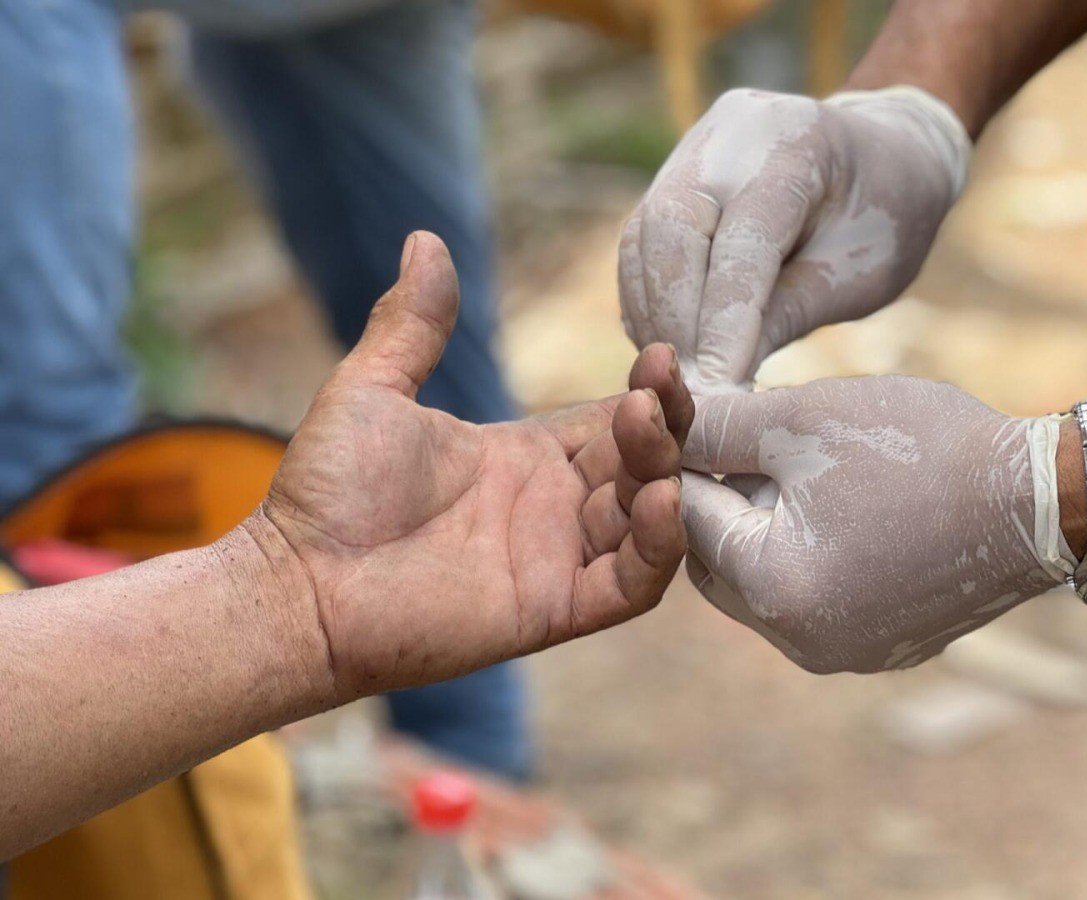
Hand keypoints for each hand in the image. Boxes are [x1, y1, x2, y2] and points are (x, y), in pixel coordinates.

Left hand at [249, 232, 691, 700]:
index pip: (613, 419)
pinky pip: (633, 584)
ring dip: (664, 470)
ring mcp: (559, 560)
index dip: (647, 391)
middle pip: (644, 461)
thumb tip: (424, 238)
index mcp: (524, 457)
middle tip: (655, 385)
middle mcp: (553, 508)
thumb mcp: (373, 390)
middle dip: (663, 421)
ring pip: (649, 516)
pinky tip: (658, 499)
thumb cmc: (327, 492)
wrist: (296, 584)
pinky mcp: (556, 608)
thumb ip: (414, 323)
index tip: (656, 354)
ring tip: (647, 424)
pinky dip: (660, 546)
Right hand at [619, 87, 970, 391]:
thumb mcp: (859, 273)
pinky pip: (642, 241)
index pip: (742, 243)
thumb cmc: (885, 220)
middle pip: (671, 228)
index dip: (723, 322)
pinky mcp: (674, 174)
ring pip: (644, 235)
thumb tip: (717, 382)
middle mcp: (732, 132)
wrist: (883, 155)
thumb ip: (788, 313)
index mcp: (796, 144)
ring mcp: (696, 147)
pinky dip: (649, 299)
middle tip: (689, 390)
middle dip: (674, 318)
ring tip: (677, 379)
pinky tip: (670, 349)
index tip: (716, 390)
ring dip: (654, 314)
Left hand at [679, 376, 1065, 672]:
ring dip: (768, 526)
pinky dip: (817, 552)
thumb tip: (656, 419)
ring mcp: (848, 652)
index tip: (691, 413)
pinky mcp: (886, 648)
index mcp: (772, 590)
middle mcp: (802, 642)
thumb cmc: (920, 449)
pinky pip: (820, 598)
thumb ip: (715, 423)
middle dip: (724, 497)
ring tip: (800, 466)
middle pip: (719, 560)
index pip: (685, 517)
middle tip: (744, 440)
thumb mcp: (800, 418)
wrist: (1043, 498)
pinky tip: (847, 503)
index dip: (681, 455)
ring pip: (768, 581)